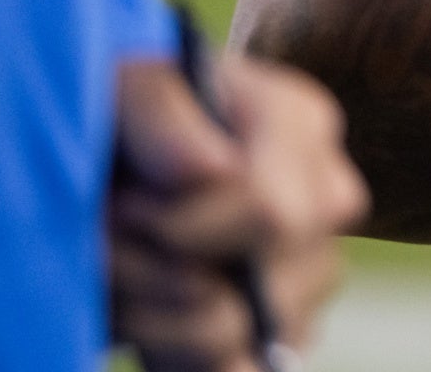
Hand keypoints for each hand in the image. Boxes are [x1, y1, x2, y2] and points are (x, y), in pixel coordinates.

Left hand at [109, 53, 369, 371]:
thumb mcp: (120, 86)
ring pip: (243, 333)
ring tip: (118, 276)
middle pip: (266, 282)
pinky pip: (242, 369)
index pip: (269, 211)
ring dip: (153, 318)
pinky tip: (149, 321)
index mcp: (301, 124)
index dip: (179, 226)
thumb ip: (163, 110)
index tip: (122, 207)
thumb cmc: (115, 117)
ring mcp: (311, 271)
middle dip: (158, 275)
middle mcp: (324, 198)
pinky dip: (183, 354)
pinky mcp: (281, 329)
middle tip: (106, 241)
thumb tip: (212, 173)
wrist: (106, 164)